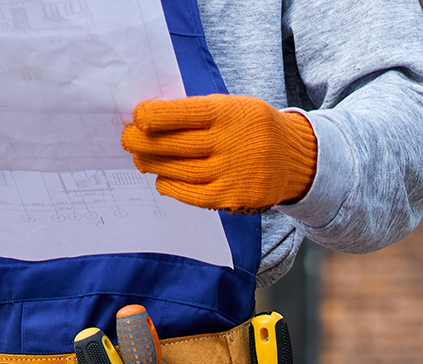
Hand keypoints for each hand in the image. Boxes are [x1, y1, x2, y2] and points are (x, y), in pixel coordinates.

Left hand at [122, 96, 317, 212]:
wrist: (295, 158)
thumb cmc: (252, 128)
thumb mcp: (234, 107)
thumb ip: (199, 113)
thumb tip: (151, 122)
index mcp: (229, 113)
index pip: (182, 113)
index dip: (153, 116)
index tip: (137, 117)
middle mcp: (230, 143)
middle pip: (174, 144)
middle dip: (143, 142)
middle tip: (128, 139)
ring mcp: (232, 173)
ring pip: (179, 171)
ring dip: (153, 165)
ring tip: (141, 159)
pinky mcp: (232, 197)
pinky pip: (192, 195)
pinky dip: (172, 188)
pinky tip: (162, 180)